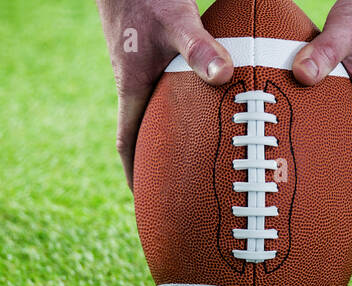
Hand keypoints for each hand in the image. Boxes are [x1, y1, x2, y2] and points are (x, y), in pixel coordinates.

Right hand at [96, 0, 234, 187]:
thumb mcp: (176, 18)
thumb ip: (199, 47)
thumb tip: (224, 76)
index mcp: (133, 86)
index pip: (127, 142)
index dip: (136, 173)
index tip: (146, 201)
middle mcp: (136, 82)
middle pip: (146, 133)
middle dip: (160, 165)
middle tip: (182, 191)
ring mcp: (144, 68)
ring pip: (160, 112)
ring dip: (175, 135)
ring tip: (200, 159)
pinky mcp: (154, 53)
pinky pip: (172, 89)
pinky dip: (187, 104)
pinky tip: (210, 105)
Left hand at [292, 0, 351, 184]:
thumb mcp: (349, 27)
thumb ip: (325, 51)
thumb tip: (301, 75)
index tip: (351, 209)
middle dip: (339, 172)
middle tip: (314, 197)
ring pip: (343, 125)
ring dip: (328, 144)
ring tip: (300, 165)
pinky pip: (336, 103)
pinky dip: (321, 115)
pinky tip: (300, 113)